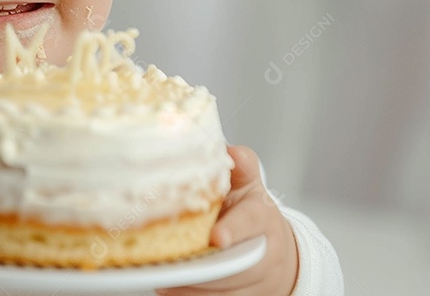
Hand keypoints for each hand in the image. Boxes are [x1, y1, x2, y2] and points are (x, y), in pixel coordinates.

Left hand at [157, 146, 298, 295]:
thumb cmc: (248, 211)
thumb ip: (239, 165)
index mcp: (261, 215)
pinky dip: (186, 295)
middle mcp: (261, 250)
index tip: (217, 237)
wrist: (271, 253)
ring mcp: (253, 281)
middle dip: (201, 269)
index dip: (235, 229)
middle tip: (167, 261)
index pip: (252, 221)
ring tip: (158, 273)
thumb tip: (227, 149)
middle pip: (233, 268)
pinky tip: (166, 284)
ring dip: (188, 286)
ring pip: (220, 292)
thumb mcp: (247, 184)